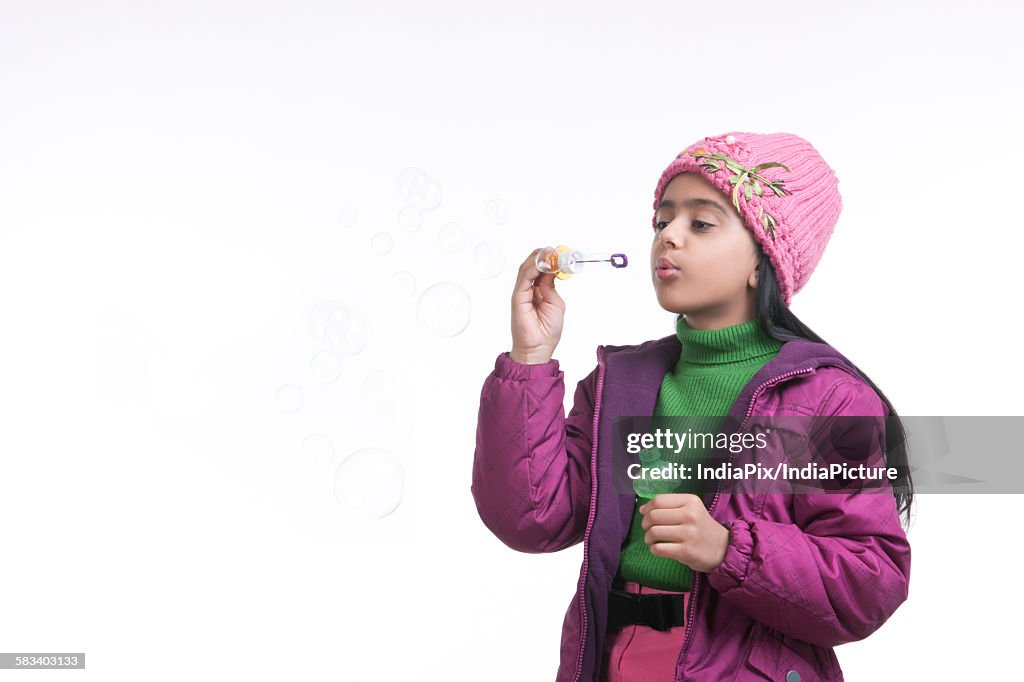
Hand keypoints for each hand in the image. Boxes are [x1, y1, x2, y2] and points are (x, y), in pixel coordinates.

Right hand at [509, 248, 564, 363]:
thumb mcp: (555, 302)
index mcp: (537, 291)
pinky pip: (524, 278)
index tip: (559, 253)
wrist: (538, 348)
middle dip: (542, 256)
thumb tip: (550, 270)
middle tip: (554, 249)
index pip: (541, 270)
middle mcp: (528, 290)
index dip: (549, 260)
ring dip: (538, 258)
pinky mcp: (517, 297)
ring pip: (526, 269)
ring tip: (549, 252)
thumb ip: (550, 286)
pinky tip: (542, 262)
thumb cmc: (547, 330)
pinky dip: (532, 268)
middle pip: (531, 266)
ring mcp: (521, 293)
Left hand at [639, 494, 730, 572]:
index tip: (646, 514)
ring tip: (652, 540)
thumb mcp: (691, 509)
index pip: (658, 500)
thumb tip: (642, 509)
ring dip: (648, 537)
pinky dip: (653, 549)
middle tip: (648, 528)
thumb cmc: (700, 527)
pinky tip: (658, 548)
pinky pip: (658, 549)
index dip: (647, 508)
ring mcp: (689, 534)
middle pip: (653, 516)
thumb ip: (668, 506)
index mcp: (690, 501)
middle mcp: (690, 515)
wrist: (723, 548)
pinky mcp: (686, 552)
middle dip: (645, 523)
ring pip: (654, 532)